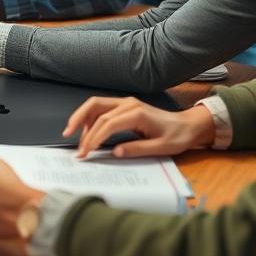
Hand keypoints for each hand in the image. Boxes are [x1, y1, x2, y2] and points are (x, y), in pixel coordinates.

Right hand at [64, 97, 216, 158]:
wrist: (188, 125)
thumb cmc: (176, 137)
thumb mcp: (160, 148)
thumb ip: (137, 150)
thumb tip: (115, 152)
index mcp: (137, 113)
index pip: (107, 123)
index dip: (93, 138)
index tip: (85, 152)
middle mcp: (128, 103)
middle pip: (95, 106)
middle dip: (79, 121)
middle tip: (67, 136)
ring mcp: (126, 102)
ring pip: (96, 104)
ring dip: (81, 117)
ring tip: (72, 133)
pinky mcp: (124, 106)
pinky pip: (102, 107)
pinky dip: (90, 117)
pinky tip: (86, 130)